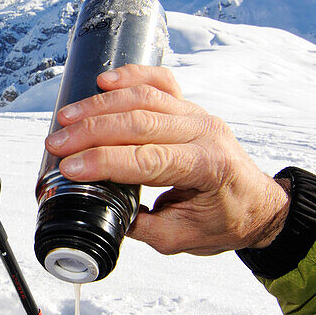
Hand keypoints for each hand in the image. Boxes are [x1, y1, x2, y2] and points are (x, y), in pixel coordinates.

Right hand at [43, 64, 289, 255]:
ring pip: (144, 98)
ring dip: (100, 105)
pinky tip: (104, 80)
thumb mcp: (181, 238)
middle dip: (92, 131)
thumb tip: (100, 211)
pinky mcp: (189, 107)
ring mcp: (197, 115)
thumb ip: (141, 228)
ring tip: (67, 117)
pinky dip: (131, 75)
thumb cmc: (226, 222)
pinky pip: (160, 81)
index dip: (104, 161)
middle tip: (57, 142)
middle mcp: (204, 133)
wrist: (258, 205)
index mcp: (207, 167)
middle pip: (140, 122)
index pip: (148, 158)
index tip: (70, 167)